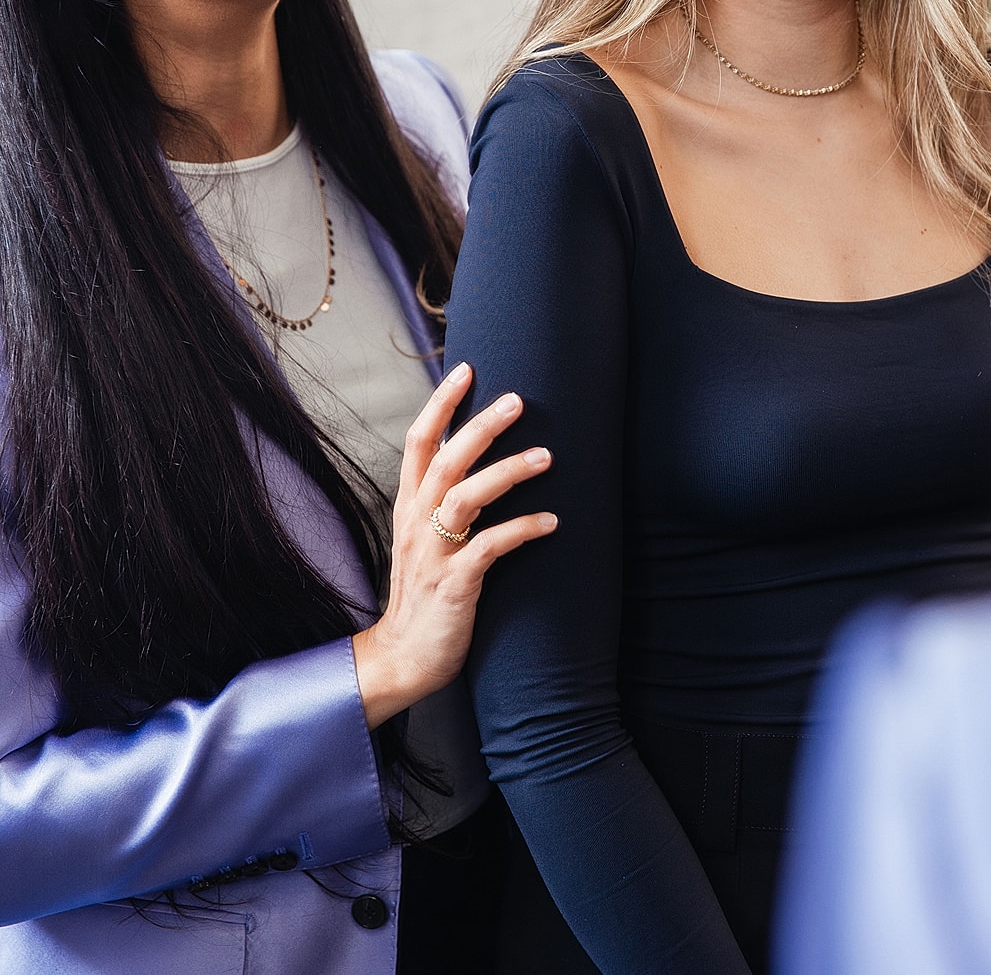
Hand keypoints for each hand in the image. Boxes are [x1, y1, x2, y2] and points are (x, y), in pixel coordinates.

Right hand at [351, 361, 555, 727]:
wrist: (401, 658)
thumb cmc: (424, 595)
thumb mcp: (425, 540)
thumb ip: (446, 503)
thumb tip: (481, 465)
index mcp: (409, 507)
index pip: (418, 443)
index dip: (440, 404)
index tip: (466, 369)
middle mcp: (416, 523)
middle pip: (445, 460)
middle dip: (480, 426)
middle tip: (517, 400)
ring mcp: (433, 553)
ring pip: (465, 496)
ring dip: (507, 472)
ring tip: (546, 457)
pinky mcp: (454, 584)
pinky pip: (489, 548)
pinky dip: (521, 530)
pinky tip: (551, 523)